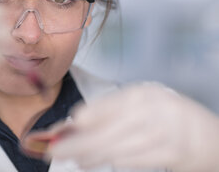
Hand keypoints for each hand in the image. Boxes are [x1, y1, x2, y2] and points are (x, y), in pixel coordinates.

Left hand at [48, 82, 218, 171]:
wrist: (204, 133)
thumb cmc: (165, 113)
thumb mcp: (138, 101)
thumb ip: (109, 110)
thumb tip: (73, 123)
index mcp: (136, 94)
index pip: (95, 110)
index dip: (72, 125)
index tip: (55, 133)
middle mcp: (146, 112)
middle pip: (97, 135)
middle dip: (70, 147)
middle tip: (52, 152)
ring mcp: (157, 135)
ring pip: (108, 152)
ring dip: (86, 157)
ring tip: (75, 158)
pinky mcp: (166, 155)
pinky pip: (126, 162)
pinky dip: (107, 162)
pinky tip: (96, 161)